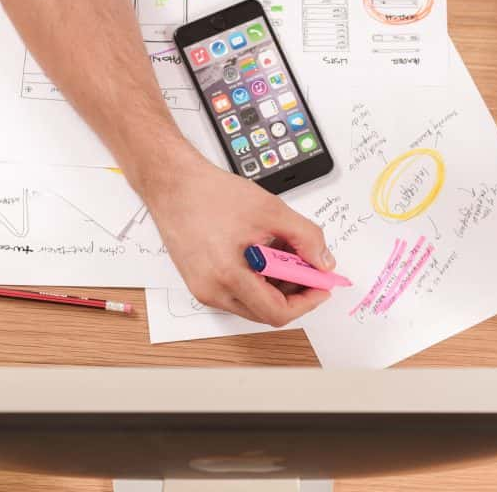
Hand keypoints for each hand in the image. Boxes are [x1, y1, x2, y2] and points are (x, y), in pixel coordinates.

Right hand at [141, 150, 335, 326]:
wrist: (173, 185)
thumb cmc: (210, 194)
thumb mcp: (271, 210)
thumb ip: (306, 237)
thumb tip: (323, 262)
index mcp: (228, 276)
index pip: (277, 312)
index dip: (307, 302)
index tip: (321, 286)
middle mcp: (212, 291)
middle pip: (265, 311)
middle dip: (293, 292)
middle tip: (307, 267)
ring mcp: (203, 289)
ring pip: (252, 303)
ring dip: (275, 285)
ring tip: (283, 252)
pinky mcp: (199, 282)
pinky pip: (236, 292)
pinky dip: (257, 280)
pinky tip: (263, 253)